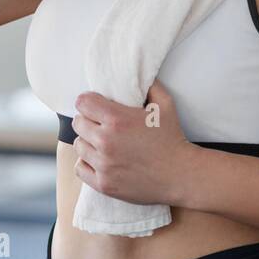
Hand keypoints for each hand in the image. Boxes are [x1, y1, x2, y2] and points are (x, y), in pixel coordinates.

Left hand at [71, 80, 193, 205]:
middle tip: (100, 123)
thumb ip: (149, 85)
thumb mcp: (165, 104)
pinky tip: (99, 159)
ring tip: (101, 142)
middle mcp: (106, 141)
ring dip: (87, 141)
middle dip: (88, 120)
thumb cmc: (172, 138)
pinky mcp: (103, 184)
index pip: (82, 103)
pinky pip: (80, 168)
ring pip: (78, 145)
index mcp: (117, 120)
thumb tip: (138, 74)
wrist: (180, 175)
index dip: (89, 101)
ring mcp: (103, 165)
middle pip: (78, 123)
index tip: (96, 105)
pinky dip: (87, 163)